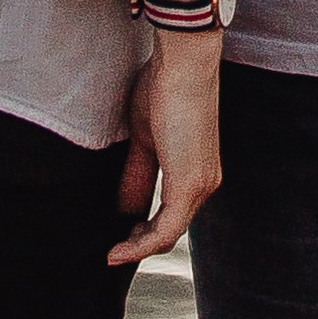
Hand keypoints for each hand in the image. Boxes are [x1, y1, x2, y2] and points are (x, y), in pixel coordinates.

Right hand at [110, 34, 222, 264]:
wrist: (184, 64)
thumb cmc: (165, 87)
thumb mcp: (144, 137)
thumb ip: (137, 172)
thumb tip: (123, 204)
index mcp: (197, 170)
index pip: (171, 212)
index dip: (143, 230)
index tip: (118, 236)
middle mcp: (205, 182)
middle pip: (170, 228)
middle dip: (138, 243)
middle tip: (112, 250)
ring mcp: (201, 185)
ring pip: (168, 233)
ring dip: (138, 247)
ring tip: (112, 254)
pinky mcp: (190, 184)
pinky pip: (166, 229)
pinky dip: (141, 244)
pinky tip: (119, 251)